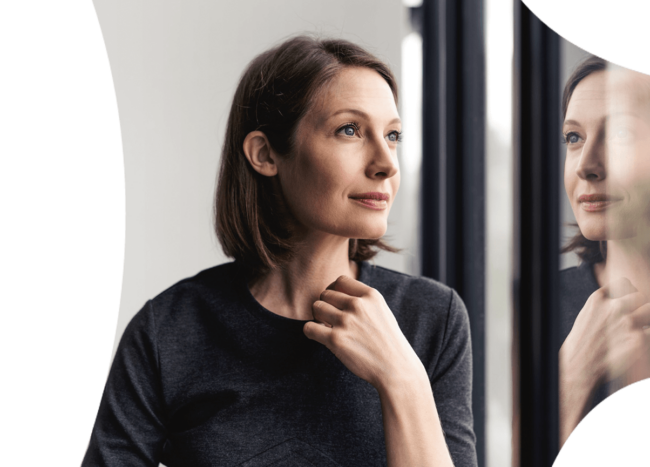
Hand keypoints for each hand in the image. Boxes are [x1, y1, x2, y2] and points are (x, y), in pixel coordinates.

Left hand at [303, 275, 422, 390]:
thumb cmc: (388, 342)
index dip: (334, 290)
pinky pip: (309, 328)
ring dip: (318, 317)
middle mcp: (357, 305)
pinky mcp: (336, 340)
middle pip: (326, 294)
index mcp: (371, 296)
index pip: (341, 280)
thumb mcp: (381, 311)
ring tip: (327, 327)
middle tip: (331, 319)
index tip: (335, 302)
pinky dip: (311, 331)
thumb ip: (363, 300)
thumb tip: (336, 293)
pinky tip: (320, 337)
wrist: (396, 368)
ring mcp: (346, 322)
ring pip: (316, 307)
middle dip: (326, 305)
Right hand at [559, 277, 649, 444]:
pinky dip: (645, 336)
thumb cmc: (582, 343)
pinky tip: (635, 343)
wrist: (580, 366)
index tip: (629, 301)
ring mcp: (628, 322)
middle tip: (636, 317)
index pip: (624, 283)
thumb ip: (603, 304)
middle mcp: (614, 308)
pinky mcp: (639, 339)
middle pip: (639, 296)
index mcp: (599, 300)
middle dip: (640, 305)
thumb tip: (618, 298)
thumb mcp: (586, 315)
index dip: (628, 291)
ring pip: (649, 310)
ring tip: (635, 329)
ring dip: (645, 319)